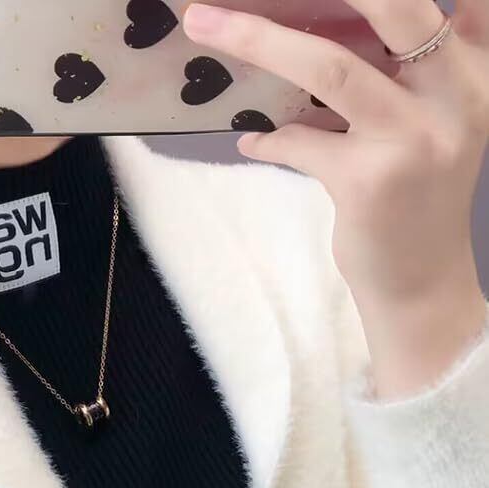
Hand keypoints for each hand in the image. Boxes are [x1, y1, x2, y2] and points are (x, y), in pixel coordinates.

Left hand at [182, 1, 488, 397]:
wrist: (423, 283)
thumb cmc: (421, 198)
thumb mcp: (439, 120)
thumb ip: (423, 65)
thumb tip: (350, 21)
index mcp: (472, 70)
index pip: (452, 0)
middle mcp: (454, 94)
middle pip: (392, 6)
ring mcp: (412, 138)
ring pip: (331, 68)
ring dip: (258, 40)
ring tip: (203, 25)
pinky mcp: (368, 181)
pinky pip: (300, 142)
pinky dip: (269, 137)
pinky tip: (251, 137)